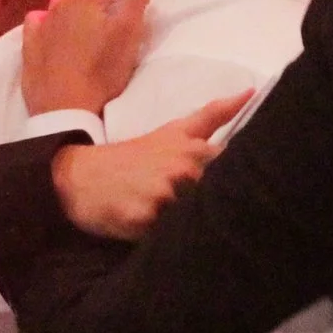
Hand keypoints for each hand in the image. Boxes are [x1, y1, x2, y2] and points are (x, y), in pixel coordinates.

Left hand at [22, 0, 149, 114]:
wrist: (64, 107)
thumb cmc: (102, 70)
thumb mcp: (131, 33)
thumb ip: (136, 0)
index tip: (129, 14)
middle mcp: (60, 2)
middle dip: (101, 0)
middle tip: (111, 29)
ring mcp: (42, 23)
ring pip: (62, 2)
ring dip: (76, 11)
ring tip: (86, 36)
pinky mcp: (30, 43)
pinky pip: (39, 22)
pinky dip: (50, 25)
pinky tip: (58, 41)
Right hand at [50, 93, 249, 239]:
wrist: (81, 175)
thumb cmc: (135, 155)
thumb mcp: (175, 131)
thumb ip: (214, 115)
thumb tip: (251, 92)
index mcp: (194, 151)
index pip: (234, 172)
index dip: (238, 184)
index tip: (245, 187)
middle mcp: (182, 172)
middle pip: (218, 200)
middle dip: (216, 208)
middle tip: (205, 212)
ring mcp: (162, 196)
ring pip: (195, 221)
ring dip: (192, 226)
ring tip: (179, 224)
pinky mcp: (142, 220)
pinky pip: (168, 239)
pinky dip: (166, 240)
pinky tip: (157, 233)